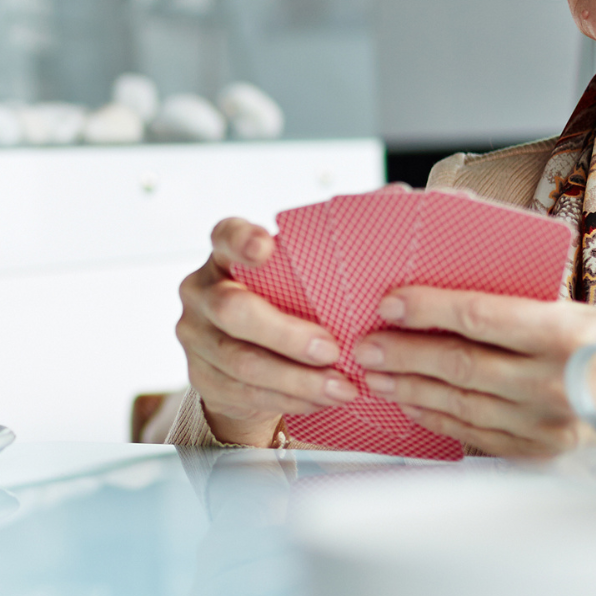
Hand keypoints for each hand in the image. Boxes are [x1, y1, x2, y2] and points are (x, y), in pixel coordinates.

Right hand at [176, 217, 355, 446]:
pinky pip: (247, 393)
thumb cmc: (283, 303)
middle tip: (331, 348)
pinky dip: (290, 400)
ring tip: (342, 387)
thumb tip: (398, 195)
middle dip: (286, 334)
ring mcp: (197, 339)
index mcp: (225, 256)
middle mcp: (202, 293)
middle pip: (233, 311)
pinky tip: (322, 400)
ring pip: (243, 362)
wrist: (239, 360)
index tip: (266, 248)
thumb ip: (339, 238)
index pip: (224, 236)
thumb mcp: (299, 272)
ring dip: (298, 379)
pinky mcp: (203, 379)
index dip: (242, 241)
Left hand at [352, 286, 595, 457]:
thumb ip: (520, 306)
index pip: (478, 315)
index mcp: (565, 332)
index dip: (427, 308)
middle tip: (365, 344)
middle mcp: (553, 381)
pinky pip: (474, 434)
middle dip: (403, 352)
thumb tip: (447, 295)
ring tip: (379, 373)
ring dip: (410, 387)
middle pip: (458, 364)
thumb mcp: (581, 311)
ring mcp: (546, 423)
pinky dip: (437, 417)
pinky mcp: (540, 453)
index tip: (389, 303)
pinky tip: (413, 403)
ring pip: (459, 402)